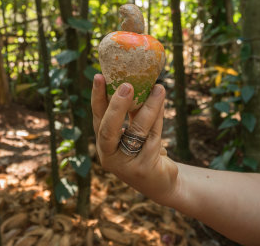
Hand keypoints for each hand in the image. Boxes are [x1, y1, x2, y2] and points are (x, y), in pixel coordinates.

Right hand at [91, 74, 178, 203]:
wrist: (162, 183)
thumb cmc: (146, 151)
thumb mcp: (136, 131)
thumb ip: (134, 112)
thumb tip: (140, 80)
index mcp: (104, 142)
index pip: (98, 117)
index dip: (97, 97)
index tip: (99, 76)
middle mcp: (109, 155)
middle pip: (107, 129)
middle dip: (116, 106)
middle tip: (127, 85)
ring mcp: (125, 164)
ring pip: (136, 130)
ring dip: (148, 106)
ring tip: (158, 88)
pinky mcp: (144, 168)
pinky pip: (153, 137)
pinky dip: (158, 117)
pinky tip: (162, 101)